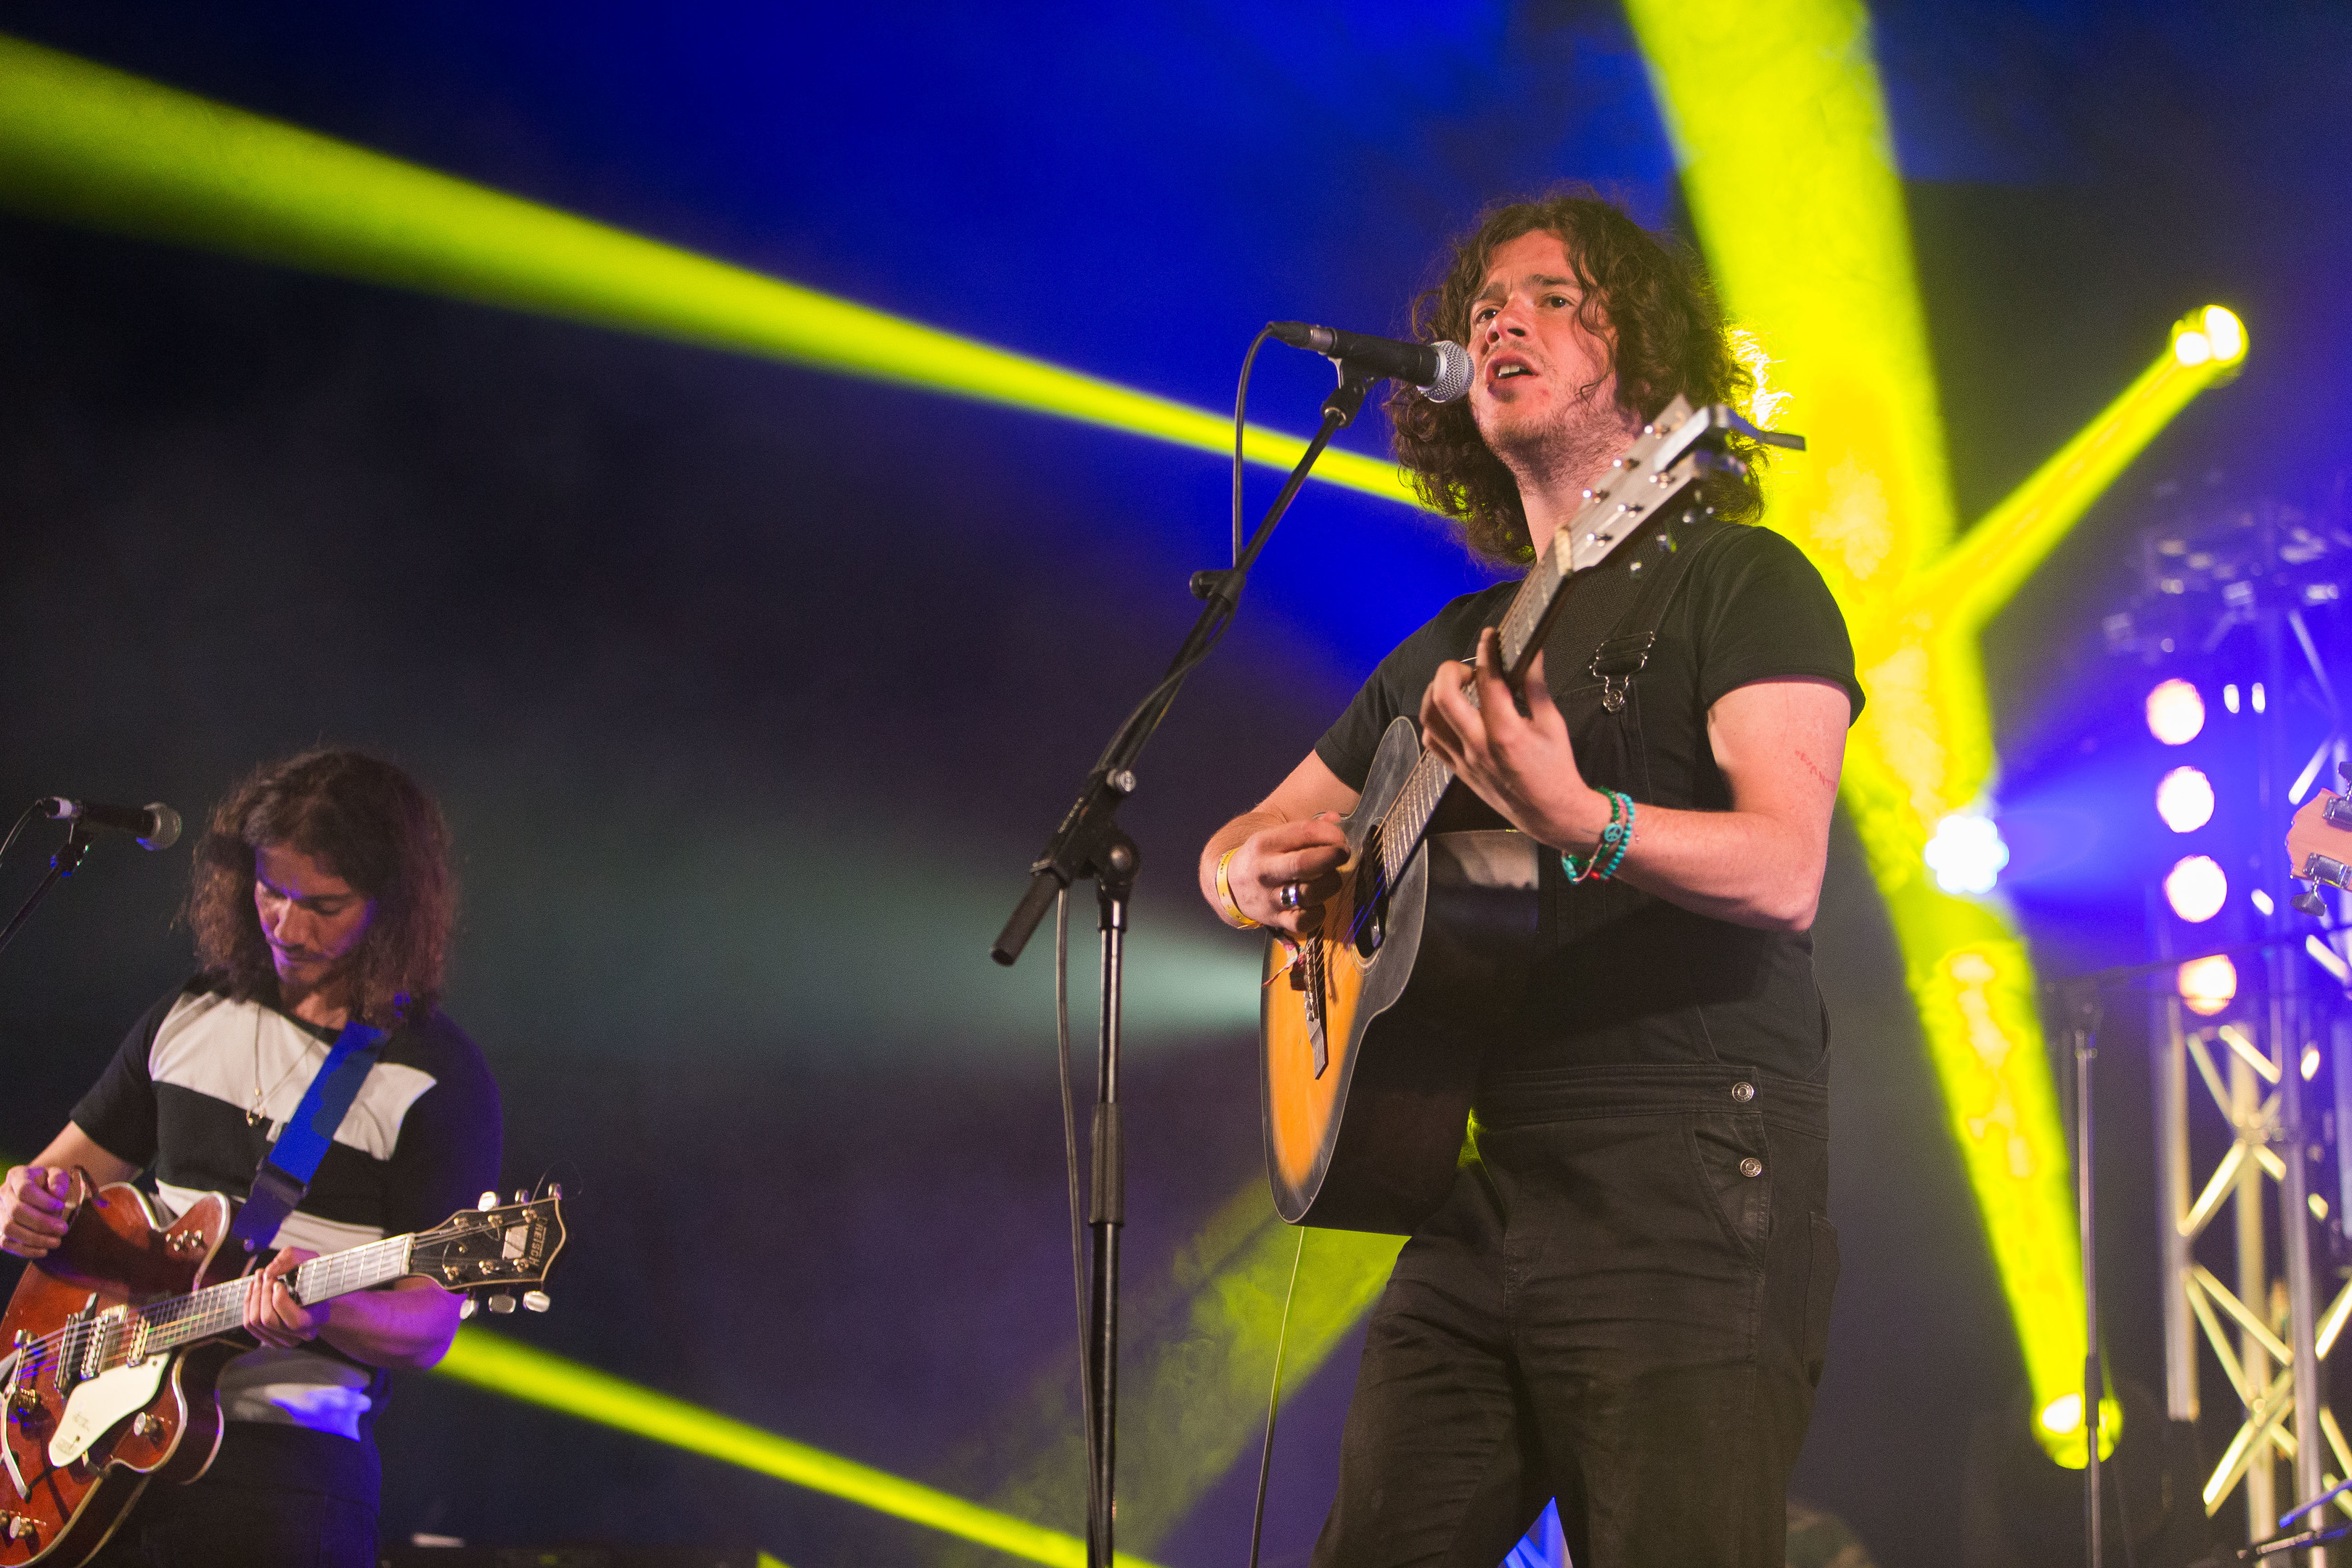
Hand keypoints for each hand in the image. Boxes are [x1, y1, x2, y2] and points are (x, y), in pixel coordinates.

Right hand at [0, 1166, 73, 1258]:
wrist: (39, 1192)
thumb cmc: (50, 1184)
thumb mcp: (58, 1176)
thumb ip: (59, 1180)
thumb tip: (56, 1193)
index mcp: (17, 1176)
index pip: (24, 1190)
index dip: (43, 1201)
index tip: (61, 1206)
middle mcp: (3, 1194)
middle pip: (16, 1211)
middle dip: (41, 1222)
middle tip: (63, 1229)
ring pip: (9, 1229)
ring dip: (35, 1238)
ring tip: (57, 1241)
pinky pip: (6, 1243)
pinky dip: (25, 1249)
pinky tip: (44, 1250)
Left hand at [244, 1247, 326, 1347]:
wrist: (315, 1292)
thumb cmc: (313, 1276)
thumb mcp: (310, 1259)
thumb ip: (291, 1258)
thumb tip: (269, 1271)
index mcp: (318, 1318)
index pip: (294, 1321)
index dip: (280, 1300)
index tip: (278, 1282)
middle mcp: (301, 1334)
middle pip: (268, 1320)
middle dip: (262, 1294)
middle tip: (264, 1274)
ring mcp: (284, 1339)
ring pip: (255, 1322)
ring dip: (253, 1297)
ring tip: (258, 1279)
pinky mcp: (270, 1338)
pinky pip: (249, 1325)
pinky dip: (248, 1304)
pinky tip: (254, 1289)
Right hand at [1225, 813, 1349, 936]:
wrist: (1228, 886)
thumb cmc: (1262, 857)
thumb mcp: (1275, 836)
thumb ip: (1307, 829)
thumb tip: (1336, 820)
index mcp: (1265, 843)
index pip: (1303, 832)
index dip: (1329, 833)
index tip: (1340, 838)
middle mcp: (1265, 870)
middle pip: (1304, 863)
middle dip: (1331, 857)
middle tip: (1344, 854)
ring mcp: (1269, 897)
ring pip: (1309, 893)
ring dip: (1330, 884)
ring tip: (1331, 879)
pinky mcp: (1274, 920)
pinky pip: (1303, 921)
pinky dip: (1318, 913)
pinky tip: (1319, 904)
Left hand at [1418, 628, 1610, 852]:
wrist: (1551, 813)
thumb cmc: (1556, 771)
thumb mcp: (1552, 724)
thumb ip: (1536, 686)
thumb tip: (1531, 655)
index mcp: (1507, 732)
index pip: (1487, 681)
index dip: (1486, 652)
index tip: (1489, 638)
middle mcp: (1480, 746)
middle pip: (1443, 697)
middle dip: (1450, 670)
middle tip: (1468, 668)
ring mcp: (1465, 760)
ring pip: (1429, 718)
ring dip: (1436, 693)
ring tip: (1456, 687)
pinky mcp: (1459, 771)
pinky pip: (1432, 741)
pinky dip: (1434, 721)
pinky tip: (1451, 714)